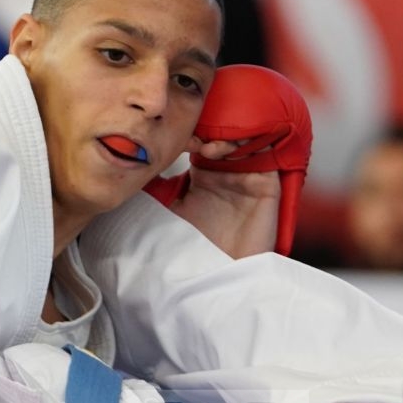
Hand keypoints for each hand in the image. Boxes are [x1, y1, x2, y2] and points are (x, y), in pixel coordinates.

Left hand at [168, 137, 282, 258]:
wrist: (219, 270)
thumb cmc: (194, 244)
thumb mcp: (170, 208)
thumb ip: (157, 187)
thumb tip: (135, 164)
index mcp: (204, 173)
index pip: (200, 141)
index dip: (190, 135)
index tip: (178, 142)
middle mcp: (227, 170)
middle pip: (224, 136)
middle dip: (210, 132)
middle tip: (194, 140)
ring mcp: (248, 175)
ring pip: (244, 141)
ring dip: (228, 139)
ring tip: (209, 149)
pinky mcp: (267, 185)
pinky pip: (267, 155)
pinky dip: (251, 146)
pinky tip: (229, 151)